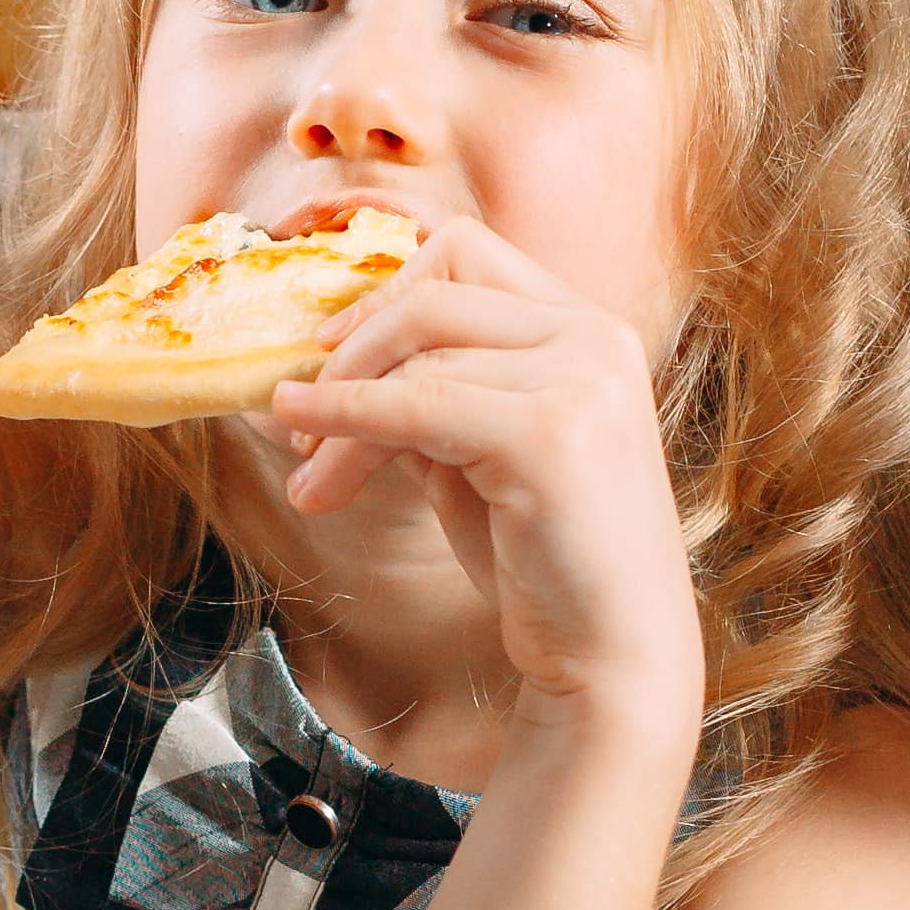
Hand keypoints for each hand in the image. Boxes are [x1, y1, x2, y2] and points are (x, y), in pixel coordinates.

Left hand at [271, 223, 701, 735]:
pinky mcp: (552, 434)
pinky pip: (415, 405)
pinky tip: (308, 443)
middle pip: (433, 295)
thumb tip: (315, 367)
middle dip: (349, 351)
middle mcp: (596, 338)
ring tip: (311, 479)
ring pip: (417, 359)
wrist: (612, 655)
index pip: (465, 254)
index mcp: (589, 329)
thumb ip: (426, 395)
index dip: (385, 291)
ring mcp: (583, 380)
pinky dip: (346, 418)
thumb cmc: (545, 562)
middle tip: (297, 413)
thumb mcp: (476, 455)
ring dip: (340, 416)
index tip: (328, 348)